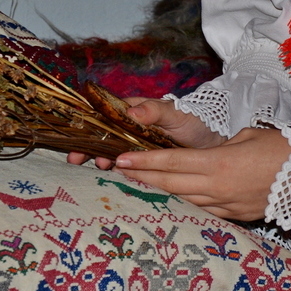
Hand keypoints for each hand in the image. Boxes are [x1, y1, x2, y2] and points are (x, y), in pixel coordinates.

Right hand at [67, 98, 223, 168]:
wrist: (214, 141)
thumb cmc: (193, 120)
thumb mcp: (174, 114)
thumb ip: (154, 111)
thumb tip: (131, 110)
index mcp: (134, 112)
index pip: (106, 116)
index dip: (89, 126)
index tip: (78, 138)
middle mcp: (132, 129)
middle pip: (104, 137)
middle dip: (89, 147)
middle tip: (76, 160)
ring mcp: (138, 147)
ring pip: (114, 153)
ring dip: (103, 160)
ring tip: (99, 168)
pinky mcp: (147, 163)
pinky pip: (130, 168)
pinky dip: (120, 173)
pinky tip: (113, 180)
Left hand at [113, 127, 290, 221]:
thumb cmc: (287, 147)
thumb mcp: (249, 135)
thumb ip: (222, 146)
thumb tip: (207, 156)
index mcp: (220, 164)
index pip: (173, 163)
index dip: (145, 161)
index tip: (122, 159)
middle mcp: (220, 188)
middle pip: (173, 184)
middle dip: (144, 178)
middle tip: (120, 171)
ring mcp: (229, 205)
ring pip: (186, 199)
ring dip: (162, 192)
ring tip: (142, 184)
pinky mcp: (239, 215)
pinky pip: (206, 209)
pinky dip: (188, 201)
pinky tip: (177, 197)